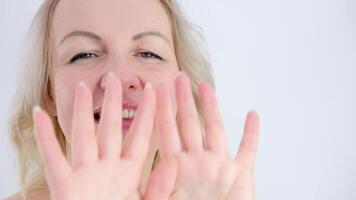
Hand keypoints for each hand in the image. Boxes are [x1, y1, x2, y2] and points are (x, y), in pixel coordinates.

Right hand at [33, 73, 155, 199]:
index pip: (141, 135)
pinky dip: (44, 138)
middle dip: (113, 103)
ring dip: (82, 112)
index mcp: (130, 173)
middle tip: (116, 78)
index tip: (154, 90)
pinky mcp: (65, 188)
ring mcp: (85, 175)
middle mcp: (107, 169)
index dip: (147, 113)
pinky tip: (38, 116)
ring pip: (84, 136)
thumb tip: (172, 161)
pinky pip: (53, 159)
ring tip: (83, 88)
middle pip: (111, 129)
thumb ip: (160, 185)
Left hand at [147, 73, 259, 199]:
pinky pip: (248, 151)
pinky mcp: (241, 176)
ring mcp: (219, 167)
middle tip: (178, 78)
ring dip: (212, 108)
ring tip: (206, 86)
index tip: (157, 89)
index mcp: (177, 168)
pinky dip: (252, 134)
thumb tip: (162, 160)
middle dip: (183, 100)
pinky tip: (252, 115)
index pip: (167, 131)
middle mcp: (197, 162)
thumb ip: (159, 184)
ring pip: (215, 130)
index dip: (162, 109)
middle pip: (189, 124)